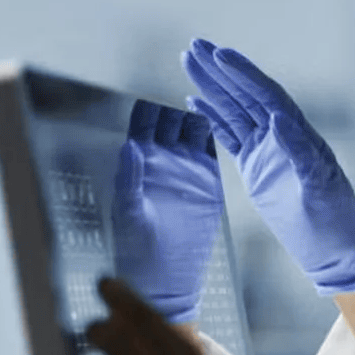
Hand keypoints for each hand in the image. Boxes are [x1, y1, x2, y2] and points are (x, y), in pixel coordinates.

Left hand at [111, 100, 223, 323]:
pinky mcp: (209, 182)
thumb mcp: (129, 213)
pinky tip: (226, 117)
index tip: (158, 90)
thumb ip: (130, 179)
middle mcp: (164, 163)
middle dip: (177, 100)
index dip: (149, 108)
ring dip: (201, 110)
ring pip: (195, 130)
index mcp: (140, 166)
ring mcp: (187, 170)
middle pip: (171, 121)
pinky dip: (218, 132)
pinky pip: (214, 151)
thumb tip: (131, 146)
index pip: (143, 126)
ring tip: (214, 87)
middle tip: (192, 78)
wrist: (168, 276)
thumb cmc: (138, 249)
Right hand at [181, 39, 354, 294]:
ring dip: (212, 87)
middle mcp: (283, 137)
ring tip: (188, 62)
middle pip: (247, 96)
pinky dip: (213, 117)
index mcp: (300, 135)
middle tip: (194, 46)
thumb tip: (278, 118)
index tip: (220, 54)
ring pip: (234, 111)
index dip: (244, 74)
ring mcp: (268, 151)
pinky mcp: (256, 168)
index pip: (267, 96)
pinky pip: (231, 136)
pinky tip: (195, 100)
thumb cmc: (334, 218)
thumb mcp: (320, 186)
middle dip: (221, 71)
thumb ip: (300, 152)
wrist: (332, 249)